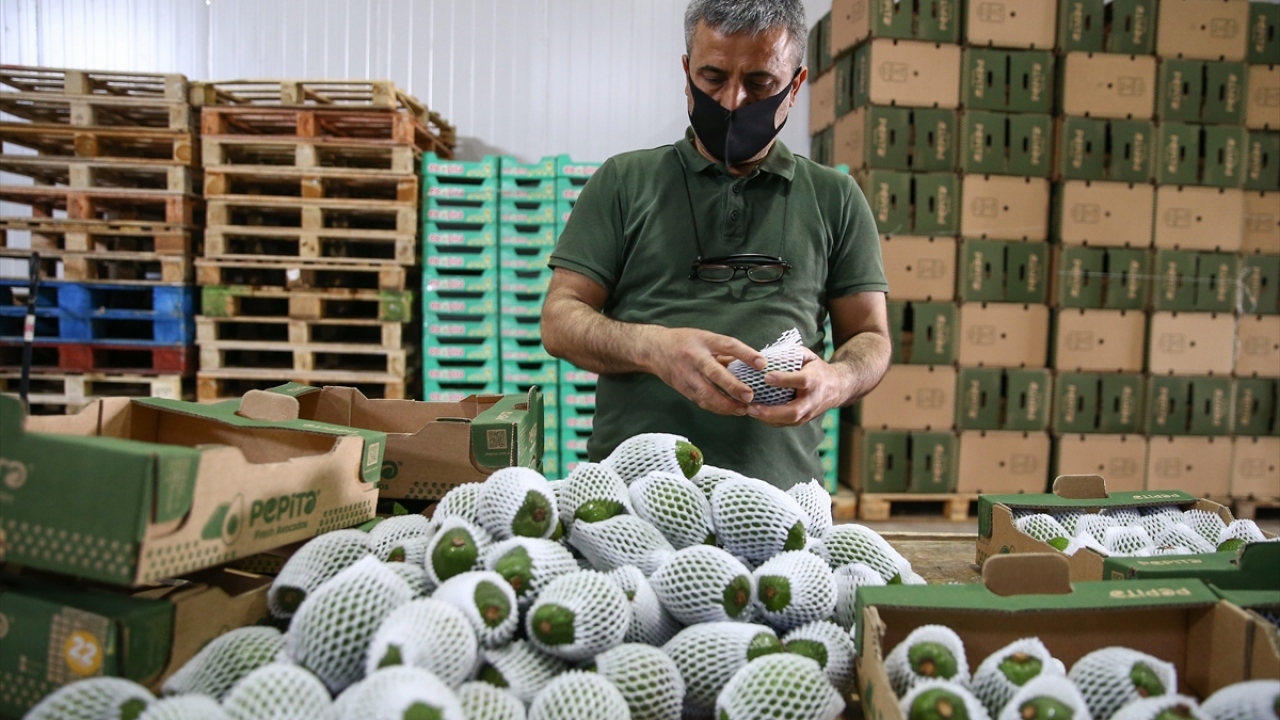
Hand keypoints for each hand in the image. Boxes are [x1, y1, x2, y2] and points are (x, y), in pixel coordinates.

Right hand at [642, 326, 765, 416]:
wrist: (654, 350)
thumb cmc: (685, 342)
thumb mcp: (706, 338)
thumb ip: (726, 352)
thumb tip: (751, 364)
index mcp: (704, 341)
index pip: (727, 345)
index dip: (745, 354)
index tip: (762, 363)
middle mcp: (694, 358)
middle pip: (715, 373)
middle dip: (733, 386)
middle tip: (749, 396)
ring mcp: (687, 375)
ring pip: (707, 393)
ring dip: (726, 404)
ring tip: (743, 409)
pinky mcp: (683, 389)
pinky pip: (702, 401)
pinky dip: (717, 408)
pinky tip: (730, 411)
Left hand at [745, 347, 841, 426]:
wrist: (838, 388)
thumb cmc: (817, 369)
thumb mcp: (808, 356)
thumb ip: (791, 354)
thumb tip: (768, 355)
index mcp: (814, 379)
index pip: (800, 381)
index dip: (784, 380)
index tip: (766, 377)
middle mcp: (812, 399)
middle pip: (794, 411)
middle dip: (772, 412)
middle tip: (752, 407)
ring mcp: (808, 412)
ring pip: (789, 420)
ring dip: (768, 418)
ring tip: (749, 411)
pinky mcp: (804, 420)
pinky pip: (786, 423)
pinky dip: (770, 420)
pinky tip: (756, 414)